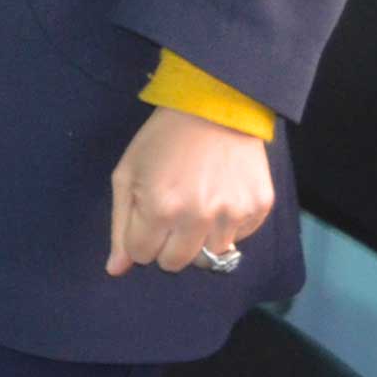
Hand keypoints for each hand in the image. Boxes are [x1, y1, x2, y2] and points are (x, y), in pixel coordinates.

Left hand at [105, 107, 274, 275]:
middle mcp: (199, 217)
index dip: (141, 235)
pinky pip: (239, 239)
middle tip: (172, 212)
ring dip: (199, 238)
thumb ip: (121, 226)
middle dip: (167, 244)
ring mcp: (233, 215)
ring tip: (198, 203)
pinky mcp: (259, 208)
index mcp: (160, 209)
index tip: (148, 212)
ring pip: (210, 257)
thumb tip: (117, 270)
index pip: (143, 255)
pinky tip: (221, 196)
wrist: (214, 105)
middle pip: (177, 263)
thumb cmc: (162, 139)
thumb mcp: (127, 174)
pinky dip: (227, 227)